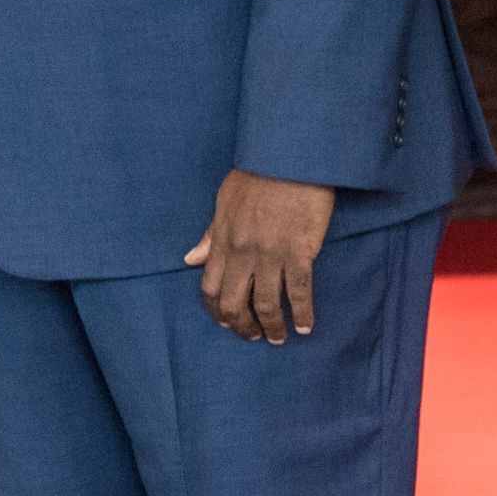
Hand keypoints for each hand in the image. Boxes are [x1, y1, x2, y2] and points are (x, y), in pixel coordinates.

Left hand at [184, 170, 334, 343]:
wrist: (290, 157)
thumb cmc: (258, 174)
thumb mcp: (224, 202)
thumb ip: (210, 235)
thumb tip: (190, 259)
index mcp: (223, 240)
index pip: (210, 287)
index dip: (216, 311)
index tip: (226, 323)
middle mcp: (243, 252)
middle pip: (235, 303)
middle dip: (241, 326)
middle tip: (251, 336)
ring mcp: (271, 254)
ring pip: (267, 304)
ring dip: (272, 327)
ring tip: (277, 338)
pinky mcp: (299, 252)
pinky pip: (300, 291)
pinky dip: (303, 313)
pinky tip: (305, 327)